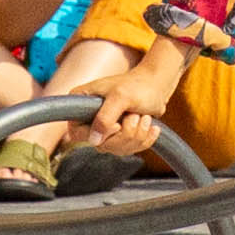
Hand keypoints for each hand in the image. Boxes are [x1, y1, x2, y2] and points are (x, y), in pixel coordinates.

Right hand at [90, 36, 198, 154]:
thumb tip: (93, 141)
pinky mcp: (119, 137)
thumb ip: (105, 117)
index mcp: (81, 103)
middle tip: (135, 115)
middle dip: (125, 133)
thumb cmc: (137, 85)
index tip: (117, 125)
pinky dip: (144, 138)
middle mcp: (89, 119)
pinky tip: (149, 124)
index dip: (97, 132)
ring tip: (143, 117)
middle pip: (100, 145)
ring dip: (137, 134)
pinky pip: (130, 149)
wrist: (156, 87)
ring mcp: (105, 130)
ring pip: (117, 149)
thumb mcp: (120, 97)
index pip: (77, 131)